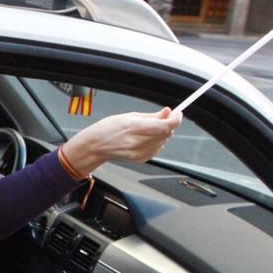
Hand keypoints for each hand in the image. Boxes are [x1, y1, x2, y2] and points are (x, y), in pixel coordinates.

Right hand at [59, 108, 181, 175]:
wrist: (95, 147)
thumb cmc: (107, 129)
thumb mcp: (128, 116)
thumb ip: (151, 116)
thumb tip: (167, 113)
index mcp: (133, 128)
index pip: (164, 126)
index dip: (175, 119)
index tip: (178, 113)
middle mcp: (137, 142)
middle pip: (166, 134)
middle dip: (168, 124)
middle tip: (163, 117)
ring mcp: (139, 153)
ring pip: (163, 141)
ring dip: (162, 134)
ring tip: (148, 129)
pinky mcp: (140, 160)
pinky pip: (157, 149)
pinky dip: (156, 142)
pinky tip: (145, 139)